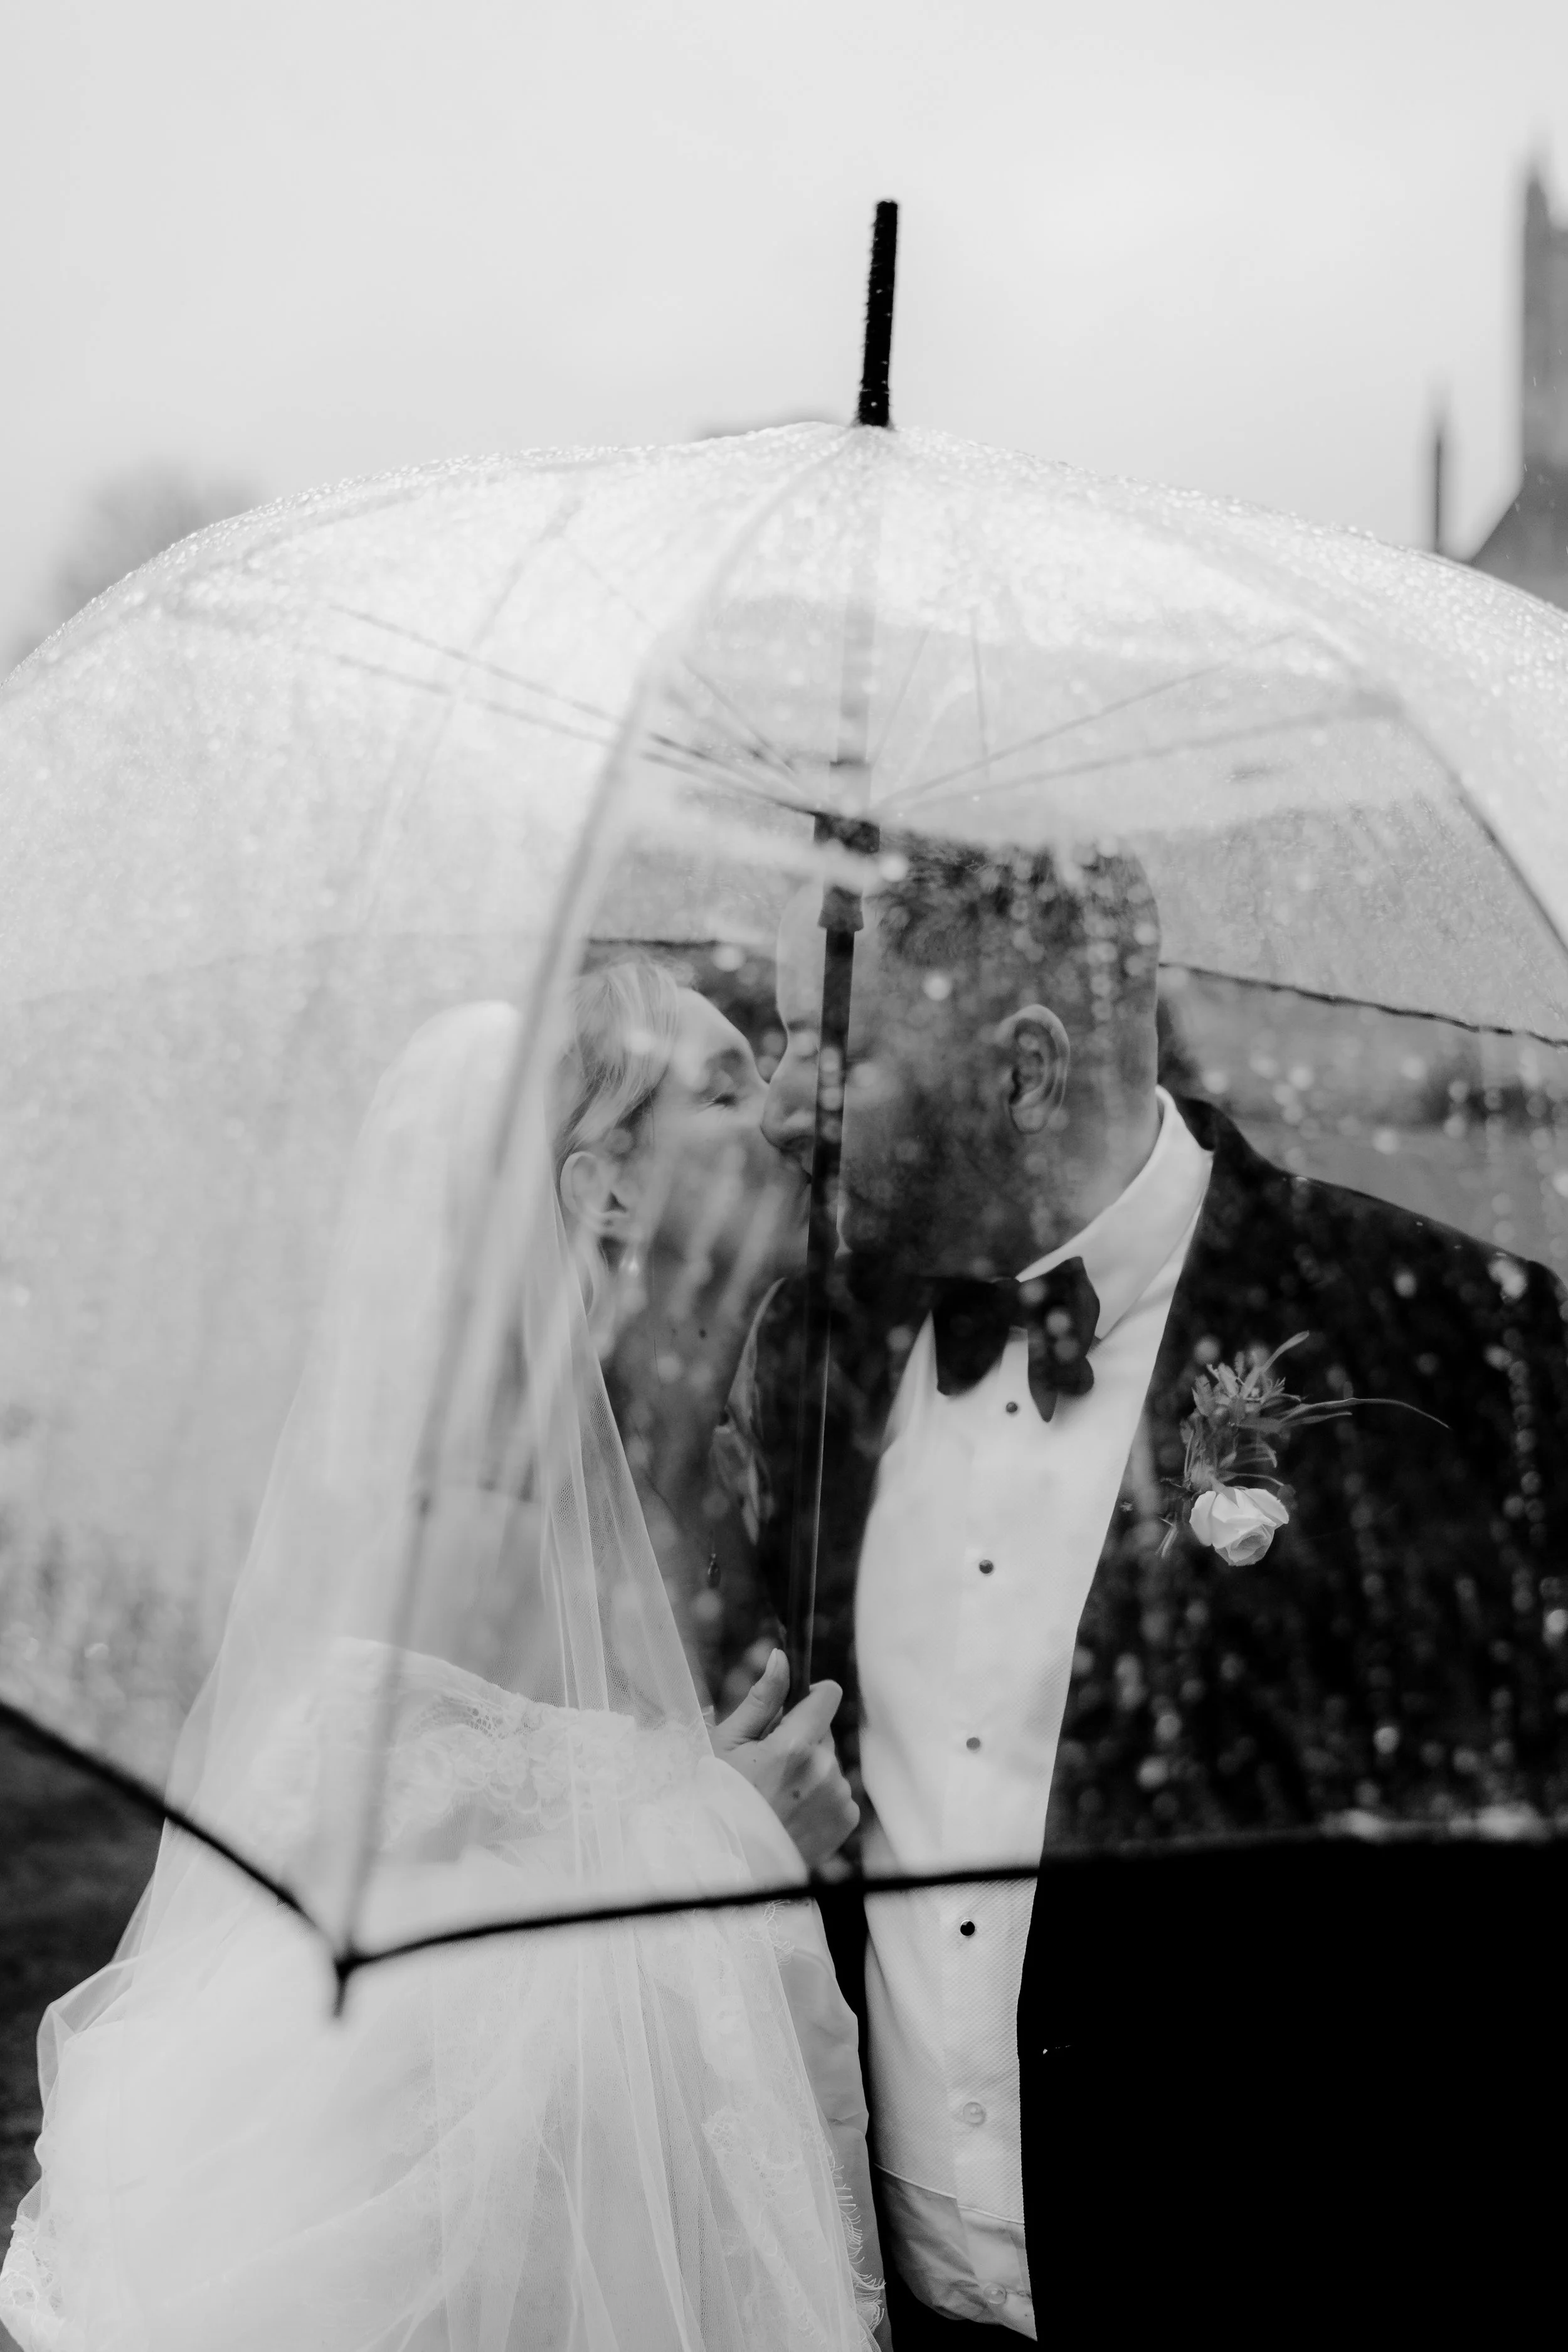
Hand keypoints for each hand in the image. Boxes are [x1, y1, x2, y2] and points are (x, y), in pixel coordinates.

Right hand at [711, 1648, 858, 1870]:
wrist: (728, 1860)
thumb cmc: (719, 1797)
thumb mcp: (729, 1743)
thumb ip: (762, 1698)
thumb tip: (781, 1656)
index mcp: (795, 1746)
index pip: (827, 1696)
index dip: (810, 1697)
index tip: (794, 1708)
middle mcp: (824, 1770)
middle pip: (823, 1732)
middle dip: (802, 1740)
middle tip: (769, 1767)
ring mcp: (838, 1797)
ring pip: (829, 1763)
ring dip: (811, 1770)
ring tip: (777, 1795)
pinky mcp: (846, 1820)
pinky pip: (838, 1791)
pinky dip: (821, 1796)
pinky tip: (792, 1811)